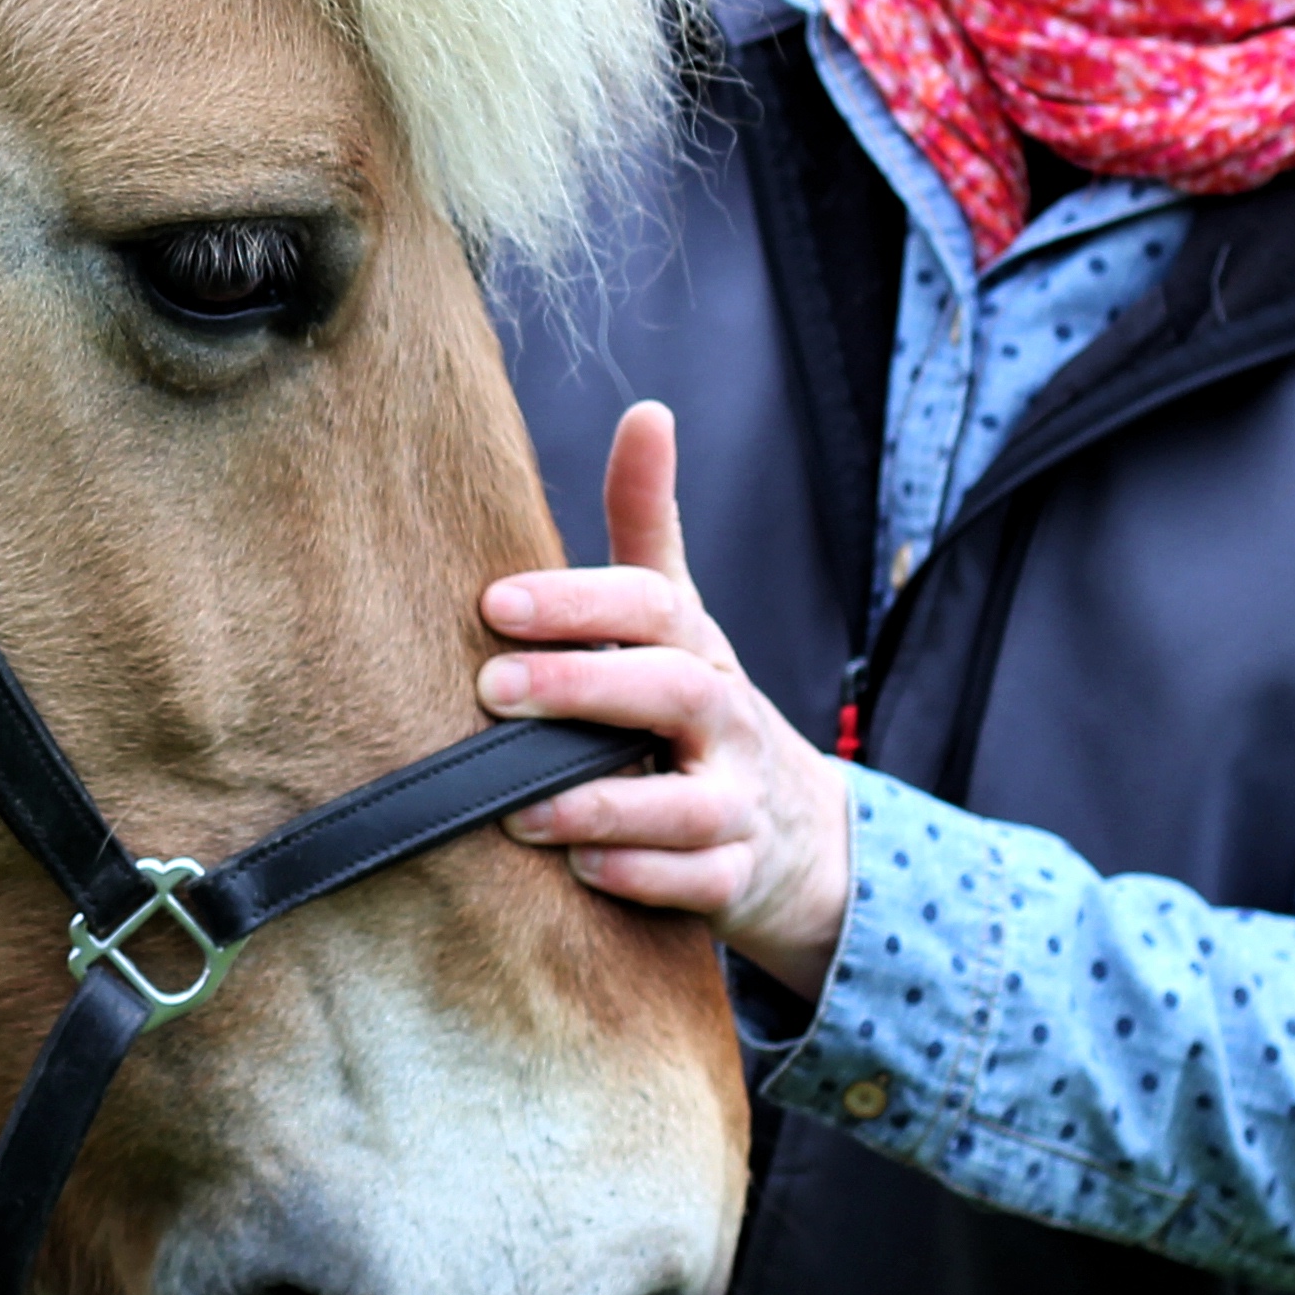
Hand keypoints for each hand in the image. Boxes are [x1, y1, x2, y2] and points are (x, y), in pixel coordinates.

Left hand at [481, 401, 853, 999]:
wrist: (801, 835)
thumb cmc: (703, 708)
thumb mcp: (681, 619)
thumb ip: (647, 524)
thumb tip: (646, 411)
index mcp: (697, 649)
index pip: (652, 607)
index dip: (580, 600)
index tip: (495, 601)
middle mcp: (724, 720)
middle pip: (671, 692)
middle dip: (583, 688)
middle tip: (492, 688)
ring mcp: (736, 804)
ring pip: (685, 804)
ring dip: (602, 802)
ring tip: (518, 806)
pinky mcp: (735, 879)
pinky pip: (697, 883)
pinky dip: (642, 876)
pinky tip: (583, 868)